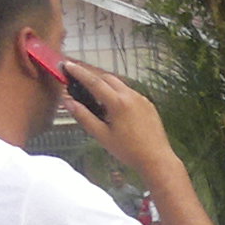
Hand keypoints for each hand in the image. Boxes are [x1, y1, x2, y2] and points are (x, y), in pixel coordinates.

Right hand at [64, 60, 177, 178]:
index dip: (78, 72)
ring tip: (96, 97)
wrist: (157, 159)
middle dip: (92, 77)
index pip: (93, 81)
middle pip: (107, 78)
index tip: (68, 66)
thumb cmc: (130, 151)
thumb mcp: (102, 136)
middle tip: (79, 81)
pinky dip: (118, 93)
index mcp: (118, 103)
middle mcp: (131, 96)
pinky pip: (130, 93)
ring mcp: (141, 99)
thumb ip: (83, 117)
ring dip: (106, 85)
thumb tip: (68, 102)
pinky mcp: (148, 104)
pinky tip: (114, 107)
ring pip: (119, 84)